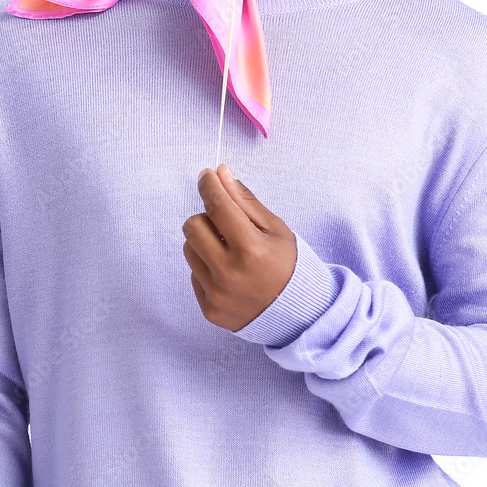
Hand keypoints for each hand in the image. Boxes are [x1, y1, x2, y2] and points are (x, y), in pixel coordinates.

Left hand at [182, 164, 297, 331]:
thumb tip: (221, 172)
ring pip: (190, 249)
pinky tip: (229, 272)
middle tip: (225, 222)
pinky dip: (208, 267)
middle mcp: (230, 273)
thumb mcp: (274, 228)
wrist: (297, 314)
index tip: (206, 175)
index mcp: (251, 249)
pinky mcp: (209, 309)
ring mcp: (217, 294)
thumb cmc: (287, 264)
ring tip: (228, 249)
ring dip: (205, 242)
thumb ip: (245, 200)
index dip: (209, 186)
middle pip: (193, 226)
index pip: (218, 207)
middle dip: (206, 217)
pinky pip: (194, 274)